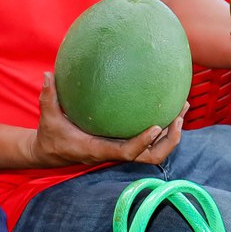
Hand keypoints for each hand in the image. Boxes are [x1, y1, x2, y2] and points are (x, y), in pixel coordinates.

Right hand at [33, 74, 184, 166]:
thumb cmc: (51, 134)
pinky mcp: (124, 144)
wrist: (52, 153)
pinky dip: (163, 128)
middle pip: (149, 157)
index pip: (125, 152)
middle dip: (168, 140)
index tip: (157, 126)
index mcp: (97, 150)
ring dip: (172, 133)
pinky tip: (169, 105)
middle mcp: (114, 153)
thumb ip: (48, 97)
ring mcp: (122, 150)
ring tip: (183, 108)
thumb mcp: (47, 116)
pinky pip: (149, 141)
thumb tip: (48, 74)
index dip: (142, 142)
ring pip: (154, 151)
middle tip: (179, 116)